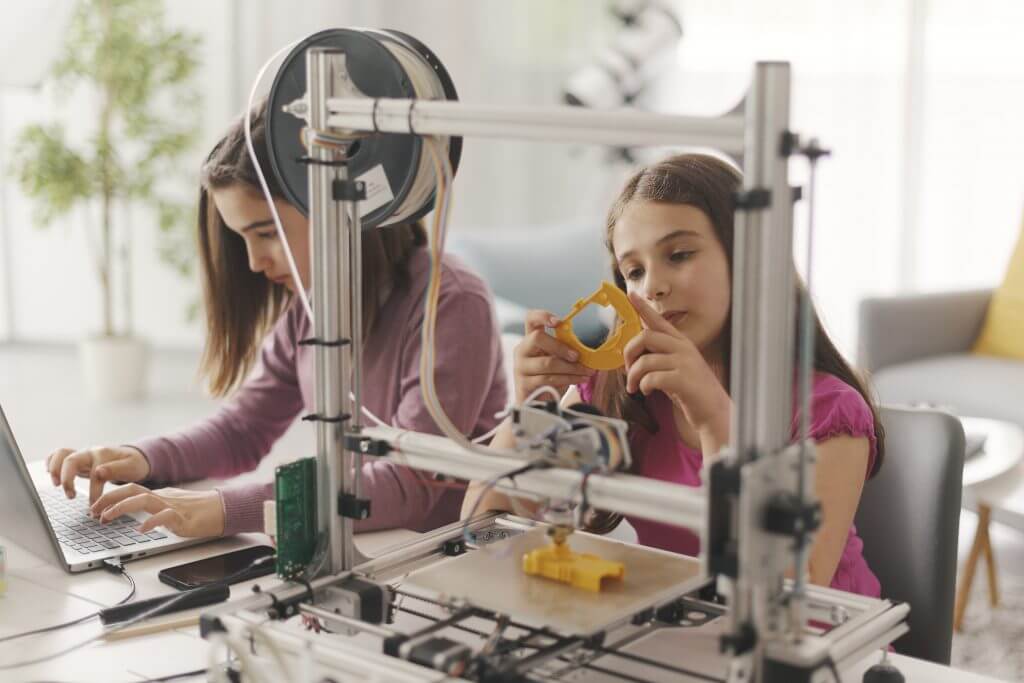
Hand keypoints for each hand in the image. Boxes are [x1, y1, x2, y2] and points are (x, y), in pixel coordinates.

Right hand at [46, 446, 150, 503]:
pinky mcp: (77, 460)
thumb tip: (98, 471)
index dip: (93, 493)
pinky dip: (51, 462)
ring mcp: (82, 455)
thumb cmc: (133, 464)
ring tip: (56, 485)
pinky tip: (51, 474)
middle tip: (70, 496)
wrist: (134, 457)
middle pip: (71, 460)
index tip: (95, 508)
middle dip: (67, 479)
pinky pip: (59, 455)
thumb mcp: (132, 466)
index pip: (94, 474)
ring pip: (62, 454)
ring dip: (55, 469)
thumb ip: (116, 469)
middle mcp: (90, 453)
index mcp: (104, 455)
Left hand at [91, 484, 224, 537]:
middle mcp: (162, 497)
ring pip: (143, 500)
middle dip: (109, 498)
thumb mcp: (172, 507)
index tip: (94, 506)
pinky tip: (141, 530)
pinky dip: (151, 523)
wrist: (223, 509)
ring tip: (106, 517)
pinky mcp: (183, 517)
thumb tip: (141, 519)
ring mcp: (172, 506)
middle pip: (132, 490)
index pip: (130, 490)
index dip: (110, 496)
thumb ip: (156, 510)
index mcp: (159, 495)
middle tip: (92, 510)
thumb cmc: (199, 511)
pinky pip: (165, 517)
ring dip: (121, 507)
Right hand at [514, 309, 595, 402]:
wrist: (539, 404)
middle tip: (577, 356)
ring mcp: (520, 368)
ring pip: (547, 362)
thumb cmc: (550, 379)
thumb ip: (565, 350)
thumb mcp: (558, 360)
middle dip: (561, 347)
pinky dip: (568, 379)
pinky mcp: (524, 384)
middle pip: (537, 338)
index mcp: (531, 340)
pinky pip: (548, 379)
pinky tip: (580, 379)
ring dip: (571, 368)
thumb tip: (585, 349)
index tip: (558, 321)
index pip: (531, 319)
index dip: (543, 316)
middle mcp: (522, 351)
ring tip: (587, 371)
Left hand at [623, 292, 730, 440]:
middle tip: (627, 369)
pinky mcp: (683, 380)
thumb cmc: (690, 391)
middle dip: (629, 353)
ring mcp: (684, 363)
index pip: (658, 320)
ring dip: (633, 376)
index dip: (642, 307)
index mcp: (680, 342)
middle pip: (645, 336)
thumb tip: (633, 354)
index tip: (630, 294)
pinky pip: (652, 378)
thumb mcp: (675, 367)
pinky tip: (647, 391)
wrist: (713, 412)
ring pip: (645, 360)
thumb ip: (658, 356)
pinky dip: (643, 386)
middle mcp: (683, 348)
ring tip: (634, 387)